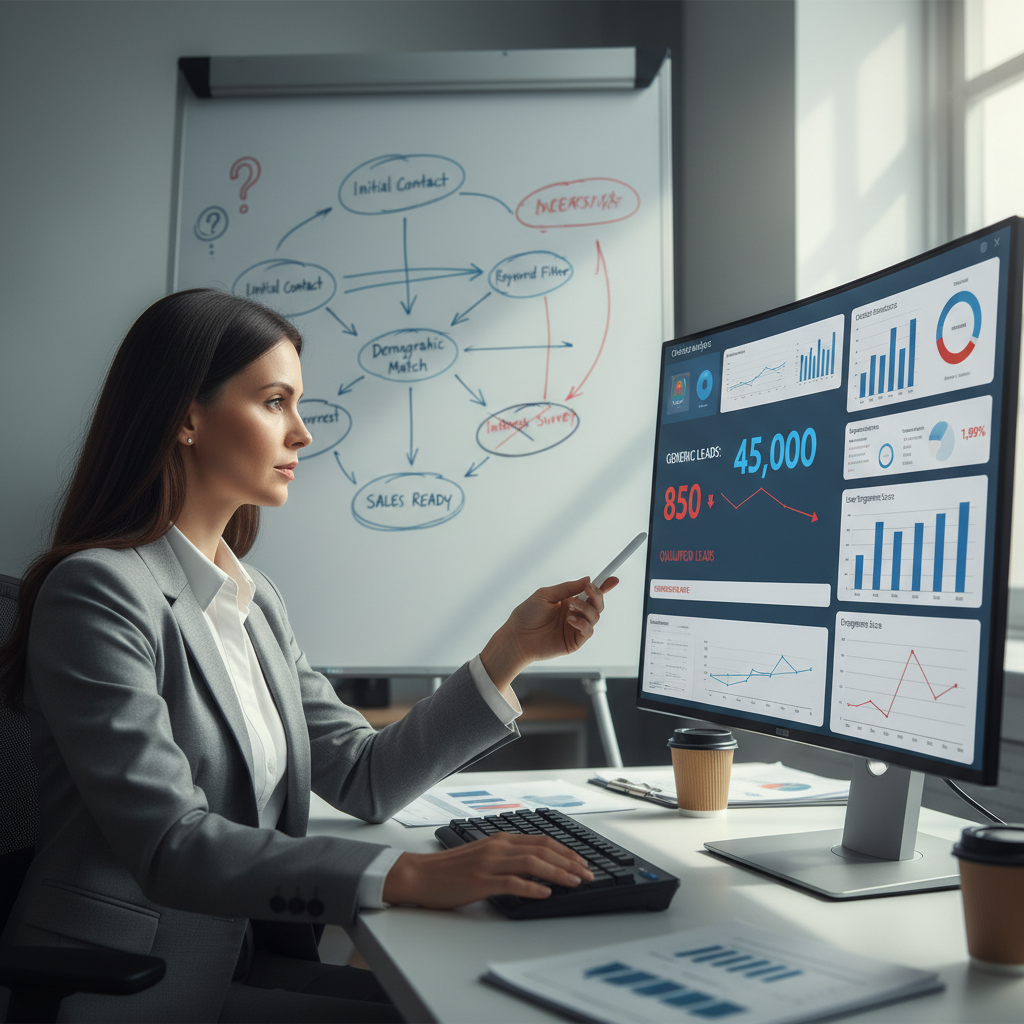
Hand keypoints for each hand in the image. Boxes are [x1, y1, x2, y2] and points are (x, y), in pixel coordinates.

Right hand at [381, 834, 594, 908]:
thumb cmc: (450, 869)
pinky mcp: (480, 881)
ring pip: (532, 863)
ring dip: (557, 873)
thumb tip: (535, 869)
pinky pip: (511, 882)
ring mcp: (489, 863)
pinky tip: (545, 893)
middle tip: (588, 873)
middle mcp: (497, 847)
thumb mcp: (483, 856)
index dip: (565, 851)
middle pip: (542, 850)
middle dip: (569, 861)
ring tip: (574, 882)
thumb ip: (506, 858)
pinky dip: (531, 887)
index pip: (541, 840)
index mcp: (500, 840)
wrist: (419, 875)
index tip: (581, 861)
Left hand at [481, 576, 618, 688]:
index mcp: (568, 601)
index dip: (604, 586)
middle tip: (589, 589)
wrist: (516, 638)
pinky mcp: (574, 642)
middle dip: (598, 594)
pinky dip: (583, 623)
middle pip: (597, 604)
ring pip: (595, 616)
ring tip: (571, 606)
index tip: (613, 578)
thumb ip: (567, 588)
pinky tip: (570, 619)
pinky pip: (588, 631)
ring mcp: (575, 628)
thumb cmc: (526, 615)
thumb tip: (588, 579)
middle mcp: (575, 613)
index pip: (590, 593)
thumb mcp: (545, 595)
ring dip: (586, 608)